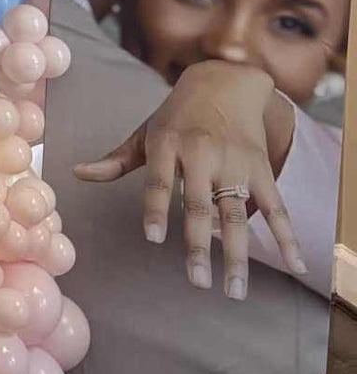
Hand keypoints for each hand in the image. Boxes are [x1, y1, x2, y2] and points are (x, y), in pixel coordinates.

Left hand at [74, 60, 303, 298]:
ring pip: (236, 214)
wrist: (227, 82)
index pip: (159, 181)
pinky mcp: (260, 168)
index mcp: (168, 145)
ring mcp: (234, 162)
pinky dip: (287, 236)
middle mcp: (202, 154)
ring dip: (238, 254)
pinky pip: (276, 207)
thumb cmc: (177, 116)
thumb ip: (116, 160)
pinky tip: (297, 265)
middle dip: (198, 247)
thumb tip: (77, 172)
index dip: (156, 209)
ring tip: (234, 291)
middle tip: (197, 283)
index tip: (154, 239)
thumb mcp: (145, 132)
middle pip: (199, 206)